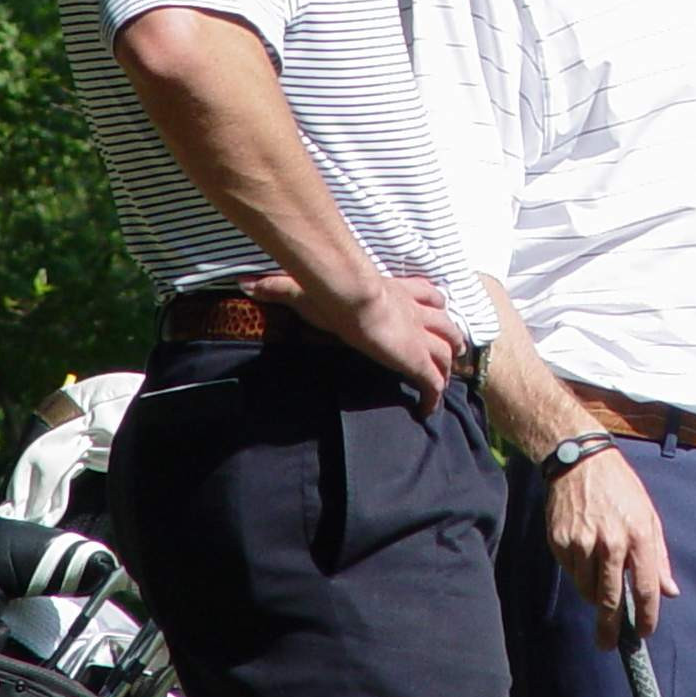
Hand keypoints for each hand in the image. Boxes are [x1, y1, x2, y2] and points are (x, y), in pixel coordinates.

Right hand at [240, 271, 464, 416]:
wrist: (352, 297)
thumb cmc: (331, 289)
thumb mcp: (305, 285)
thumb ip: (277, 285)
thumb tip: (245, 284)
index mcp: (395, 292)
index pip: (426, 293)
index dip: (432, 302)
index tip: (432, 311)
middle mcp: (414, 313)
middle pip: (447, 322)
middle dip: (450, 336)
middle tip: (450, 350)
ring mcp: (419, 337)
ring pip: (448, 351)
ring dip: (448, 365)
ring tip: (444, 380)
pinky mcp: (417, 362)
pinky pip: (433, 384)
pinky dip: (433, 399)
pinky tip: (427, 412)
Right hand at [544, 450, 678, 649]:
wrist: (579, 460)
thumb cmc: (619, 487)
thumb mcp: (648, 515)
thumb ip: (659, 557)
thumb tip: (670, 592)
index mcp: (638, 535)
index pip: (645, 589)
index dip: (645, 617)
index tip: (643, 633)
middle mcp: (611, 542)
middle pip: (610, 599)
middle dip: (610, 627)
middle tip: (608, 644)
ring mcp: (583, 543)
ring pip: (587, 589)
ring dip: (594, 594)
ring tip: (597, 579)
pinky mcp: (561, 541)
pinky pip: (571, 572)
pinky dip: (578, 573)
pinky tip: (582, 554)